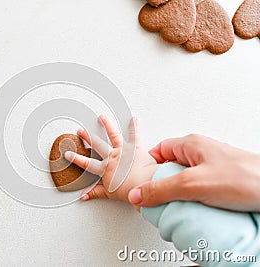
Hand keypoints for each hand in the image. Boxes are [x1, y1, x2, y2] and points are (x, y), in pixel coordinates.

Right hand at [64, 115, 158, 201]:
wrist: (143, 185)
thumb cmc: (129, 191)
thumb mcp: (109, 194)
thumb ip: (96, 193)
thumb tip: (84, 196)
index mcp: (105, 168)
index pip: (87, 163)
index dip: (76, 158)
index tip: (68, 153)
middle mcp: (112, 157)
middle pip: (97, 145)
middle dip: (87, 137)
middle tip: (81, 130)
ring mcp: (124, 151)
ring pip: (113, 135)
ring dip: (107, 125)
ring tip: (102, 117)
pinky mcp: (136, 148)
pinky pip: (135, 135)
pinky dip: (135, 127)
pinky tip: (134, 119)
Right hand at [128, 134, 259, 211]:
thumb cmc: (245, 177)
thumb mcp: (192, 184)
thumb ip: (161, 189)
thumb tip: (137, 194)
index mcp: (191, 144)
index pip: (159, 150)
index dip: (148, 165)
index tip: (139, 181)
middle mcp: (201, 154)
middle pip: (170, 167)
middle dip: (162, 184)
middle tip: (158, 197)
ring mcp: (212, 169)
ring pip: (185, 181)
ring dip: (179, 195)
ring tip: (177, 205)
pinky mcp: (222, 184)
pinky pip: (199, 192)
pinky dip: (193, 201)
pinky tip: (195, 210)